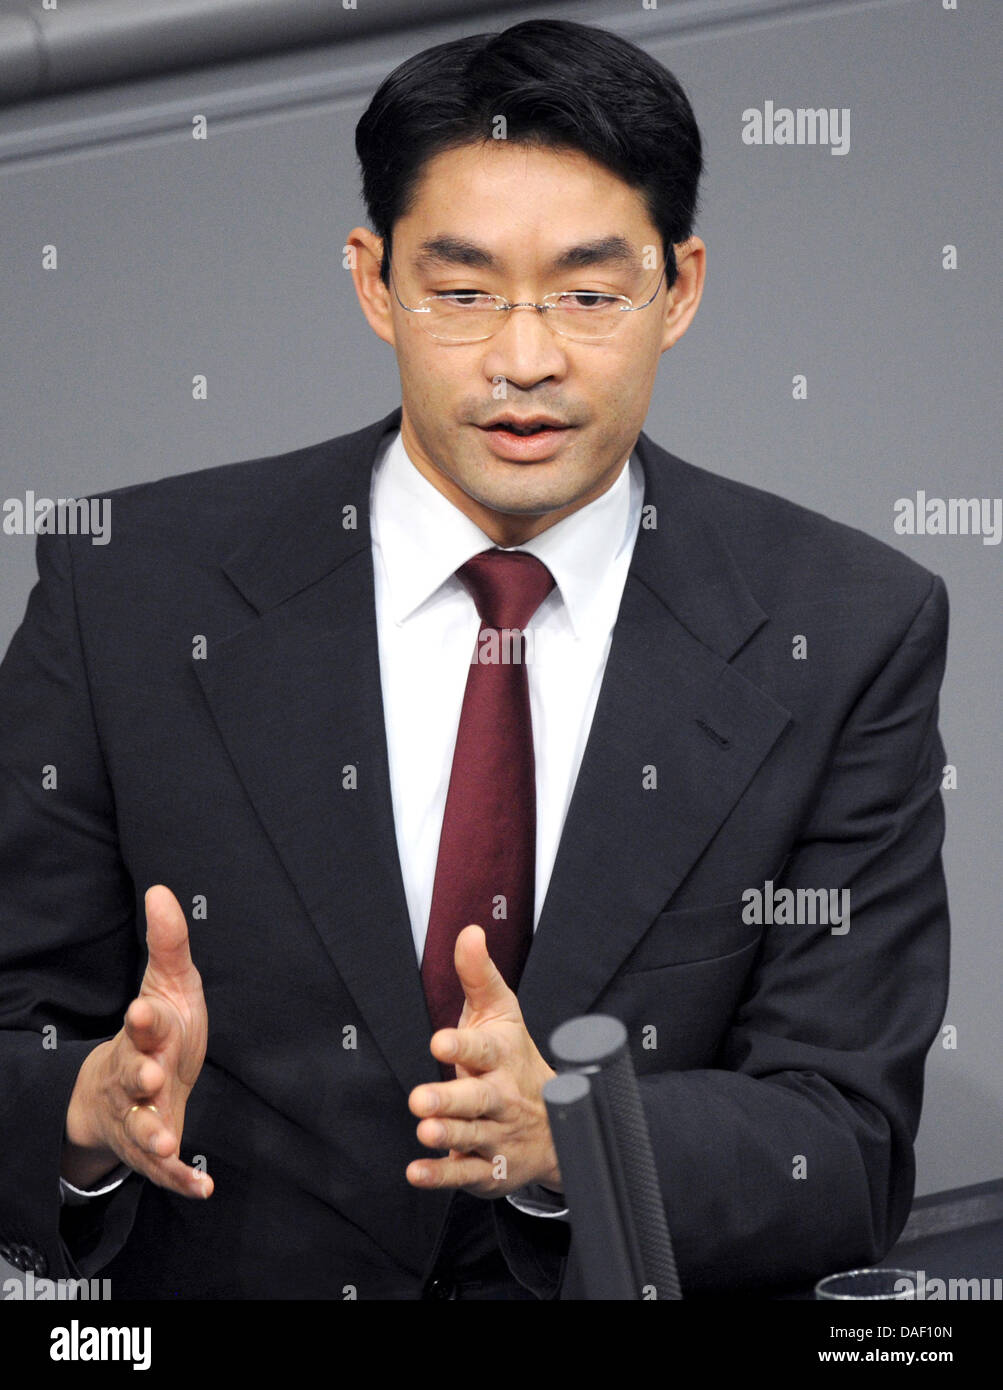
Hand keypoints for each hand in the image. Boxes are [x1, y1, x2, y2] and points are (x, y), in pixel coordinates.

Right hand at [60, 884, 211, 1198]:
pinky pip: (165, 1169)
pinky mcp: (153, 1148)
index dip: (143, 1019)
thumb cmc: (157, 1029)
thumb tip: (162, 889)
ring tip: (169, 1140)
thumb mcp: (168, 983)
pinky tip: (203, 1187)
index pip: (141, 1024)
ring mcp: (141, 1114)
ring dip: (154, 1133)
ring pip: (141, 1126)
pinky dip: (181, 1179)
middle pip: (134, 1077)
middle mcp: (137, 1075)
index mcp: (145, 1034)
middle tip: (152, 1077)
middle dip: (141, 1077)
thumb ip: (168, 941)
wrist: (123, 1087)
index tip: (144, 1010)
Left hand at [406, 924, 561, 1198]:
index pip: (484, 1050)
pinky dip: (441, 1175)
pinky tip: (416, 1171)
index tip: (439, 1041)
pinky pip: (464, 1174)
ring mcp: (496, 1134)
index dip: (463, 1046)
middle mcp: (501, 1097)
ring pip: (471, 1137)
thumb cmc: (514, 1057)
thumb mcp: (501, 1012)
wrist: (556, 1121)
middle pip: (477, 1099)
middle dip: (451, 1100)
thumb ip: (479, 975)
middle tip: (421, 1101)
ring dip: (448, 1136)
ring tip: (425, 1130)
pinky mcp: (487, 1167)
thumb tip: (469, 931)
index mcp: (502, 1056)